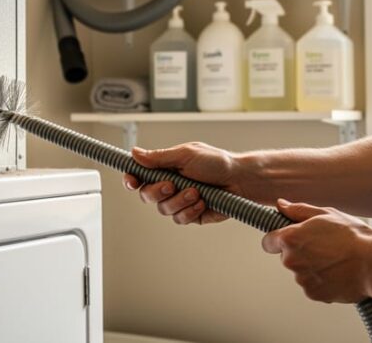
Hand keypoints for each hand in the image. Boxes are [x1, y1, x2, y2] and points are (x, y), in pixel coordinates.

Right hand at [122, 142, 249, 224]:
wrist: (240, 180)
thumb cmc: (217, 163)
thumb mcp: (185, 155)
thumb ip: (158, 157)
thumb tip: (134, 153)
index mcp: (164, 169)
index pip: (139, 176)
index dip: (131, 179)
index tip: (131, 180)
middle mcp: (169, 186)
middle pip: (146, 195)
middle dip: (157, 191)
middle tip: (172, 184)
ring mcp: (179, 201)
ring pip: (163, 209)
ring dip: (180, 200)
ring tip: (196, 191)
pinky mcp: (190, 215)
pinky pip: (179, 219)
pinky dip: (190, 210)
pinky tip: (202, 202)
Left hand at [262, 199, 371, 303]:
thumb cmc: (354, 238)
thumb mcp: (325, 214)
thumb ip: (298, 210)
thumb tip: (281, 205)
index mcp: (290, 239)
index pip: (267, 242)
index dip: (277, 240)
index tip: (286, 240)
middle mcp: (291, 260)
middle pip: (286, 257)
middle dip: (299, 253)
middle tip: (322, 248)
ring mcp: (301, 279)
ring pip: (300, 273)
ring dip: (311, 268)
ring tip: (333, 260)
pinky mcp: (313, 294)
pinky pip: (312, 286)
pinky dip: (321, 282)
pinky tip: (336, 273)